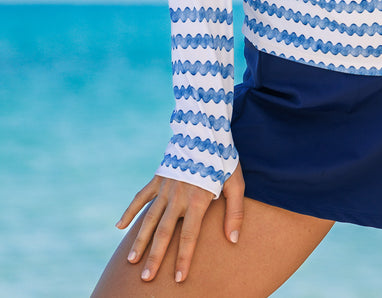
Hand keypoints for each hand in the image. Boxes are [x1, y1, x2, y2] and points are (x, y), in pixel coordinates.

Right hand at [115, 163, 244, 282]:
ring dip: (140, 240)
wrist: (206, 129)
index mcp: (198, 199)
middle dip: (155, 257)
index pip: (189, 236)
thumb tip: (232, 240)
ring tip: (132, 261)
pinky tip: (119, 227)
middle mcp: (178, 196)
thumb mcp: (236, 183)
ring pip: (149, 218)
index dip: (184, 258)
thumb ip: (235, 212)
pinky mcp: (158, 177)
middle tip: (146, 278)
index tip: (179, 278)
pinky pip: (140, 196)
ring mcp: (166, 187)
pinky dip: (129, 211)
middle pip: (164, 232)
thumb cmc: (224, 159)